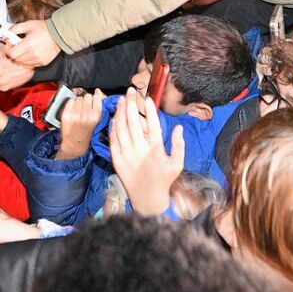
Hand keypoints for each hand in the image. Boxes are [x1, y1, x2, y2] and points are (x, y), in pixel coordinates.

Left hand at [3, 19, 60, 67]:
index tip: (10, 45)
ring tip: (25, 48)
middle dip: (14, 53)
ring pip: (22, 63)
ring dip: (21, 57)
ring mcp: (38, 59)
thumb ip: (15, 29)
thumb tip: (7, 33)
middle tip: (17, 46)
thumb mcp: (27, 24)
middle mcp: (33, 53)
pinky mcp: (42, 63)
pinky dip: (28, 60)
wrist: (58, 33)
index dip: (8, 49)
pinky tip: (31, 52)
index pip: (11, 53)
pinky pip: (30, 64)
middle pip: (16, 59)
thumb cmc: (44, 28)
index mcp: (28, 44)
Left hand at [56, 89, 104, 159]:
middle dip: (86, 101)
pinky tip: (73, 111)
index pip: (96, 97)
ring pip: (78, 98)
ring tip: (79, 111)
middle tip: (85, 109)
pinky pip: (70, 101)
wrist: (75, 143)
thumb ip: (99, 104)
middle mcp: (86, 115)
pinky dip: (71, 104)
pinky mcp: (66, 115)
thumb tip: (98, 91)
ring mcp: (75, 115)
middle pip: (87, 96)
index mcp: (96, 116)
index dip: (94, 99)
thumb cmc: (87, 131)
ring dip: (79, 103)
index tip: (93, 101)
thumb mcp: (98, 120)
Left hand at [109, 89, 184, 216]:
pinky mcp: (117, 160)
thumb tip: (178, 127)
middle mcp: (140, 150)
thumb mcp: (177, 164)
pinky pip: (113, 140)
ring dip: (121, 112)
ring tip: (121, 100)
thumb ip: (179, 145)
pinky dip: (113, 127)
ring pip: (121, 128)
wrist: (147, 199)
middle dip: (131, 104)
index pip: (152, 125)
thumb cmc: (164, 180)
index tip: (146, 98)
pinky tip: (115, 118)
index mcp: (156, 150)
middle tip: (130, 92)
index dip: (149, 110)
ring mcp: (127, 155)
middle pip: (134, 122)